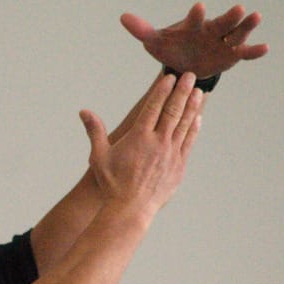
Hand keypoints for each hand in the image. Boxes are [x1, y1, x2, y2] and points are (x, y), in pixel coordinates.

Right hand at [79, 73, 203, 216]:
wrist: (130, 208)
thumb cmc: (112, 183)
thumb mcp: (99, 155)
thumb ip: (94, 131)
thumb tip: (83, 111)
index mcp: (139, 137)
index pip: (154, 107)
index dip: (162, 91)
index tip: (170, 78)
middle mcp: (158, 142)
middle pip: (173, 111)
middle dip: (182, 92)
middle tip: (190, 76)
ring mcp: (171, 153)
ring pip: (184, 124)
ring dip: (192, 106)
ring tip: (199, 91)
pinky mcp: (178, 165)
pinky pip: (188, 142)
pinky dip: (193, 128)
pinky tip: (198, 118)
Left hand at [120, 3, 268, 77]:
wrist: (184, 65)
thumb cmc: (171, 48)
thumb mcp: (155, 42)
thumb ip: (142, 31)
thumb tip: (122, 17)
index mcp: (192, 26)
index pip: (194, 19)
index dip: (196, 14)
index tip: (198, 6)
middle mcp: (211, 30)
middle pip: (222, 22)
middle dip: (229, 17)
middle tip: (239, 8)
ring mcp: (223, 42)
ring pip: (237, 33)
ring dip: (247, 26)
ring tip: (256, 16)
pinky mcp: (232, 54)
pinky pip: (245, 52)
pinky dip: (254, 51)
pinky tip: (265, 48)